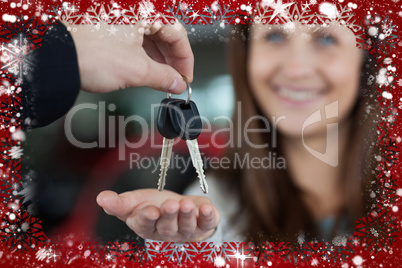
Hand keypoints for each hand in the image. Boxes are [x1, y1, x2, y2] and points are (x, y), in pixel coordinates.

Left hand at [61, 21, 193, 93]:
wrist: (57, 57)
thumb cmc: (91, 54)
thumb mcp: (136, 70)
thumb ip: (163, 77)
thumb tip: (176, 84)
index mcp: (146, 12)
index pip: (178, 34)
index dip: (185, 60)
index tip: (185, 78)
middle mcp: (135, 11)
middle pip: (165, 34)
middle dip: (172, 61)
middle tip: (175, 80)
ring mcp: (122, 18)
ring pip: (150, 37)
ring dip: (159, 59)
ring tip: (161, 79)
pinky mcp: (111, 27)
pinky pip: (136, 39)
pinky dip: (144, 55)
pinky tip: (146, 69)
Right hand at [96, 189, 219, 241]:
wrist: (178, 207)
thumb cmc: (154, 205)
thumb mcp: (134, 201)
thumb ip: (118, 202)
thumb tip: (101, 198)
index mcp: (147, 226)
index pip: (145, 224)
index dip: (147, 218)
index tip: (149, 210)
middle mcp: (167, 231)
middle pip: (167, 226)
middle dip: (169, 216)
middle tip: (171, 205)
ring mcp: (186, 229)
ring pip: (186, 225)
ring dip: (187, 216)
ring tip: (187, 205)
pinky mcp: (203, 224)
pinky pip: (207, 223)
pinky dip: (208, 217)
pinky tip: (207, 208)